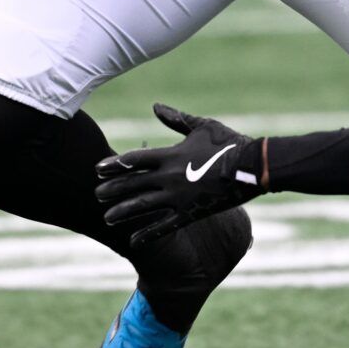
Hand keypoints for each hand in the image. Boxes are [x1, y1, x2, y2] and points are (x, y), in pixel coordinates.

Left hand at [95, 104, 262, 247]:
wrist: (252, 167)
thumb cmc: (228, 143)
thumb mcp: (201, 126)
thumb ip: (176, 118)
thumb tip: (155, 106)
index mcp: (171, 154)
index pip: (135, 160)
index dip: (114, 165)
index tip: (98, 170)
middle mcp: (170, 177)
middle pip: (133, 184)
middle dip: (112, 190)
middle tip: (95, 196)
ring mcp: (179, 197)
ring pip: (143, 207)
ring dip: (123, 212)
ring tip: (106, 219)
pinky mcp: (190, 214)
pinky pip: (164, 227)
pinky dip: (147, 234)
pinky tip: (132, 241)